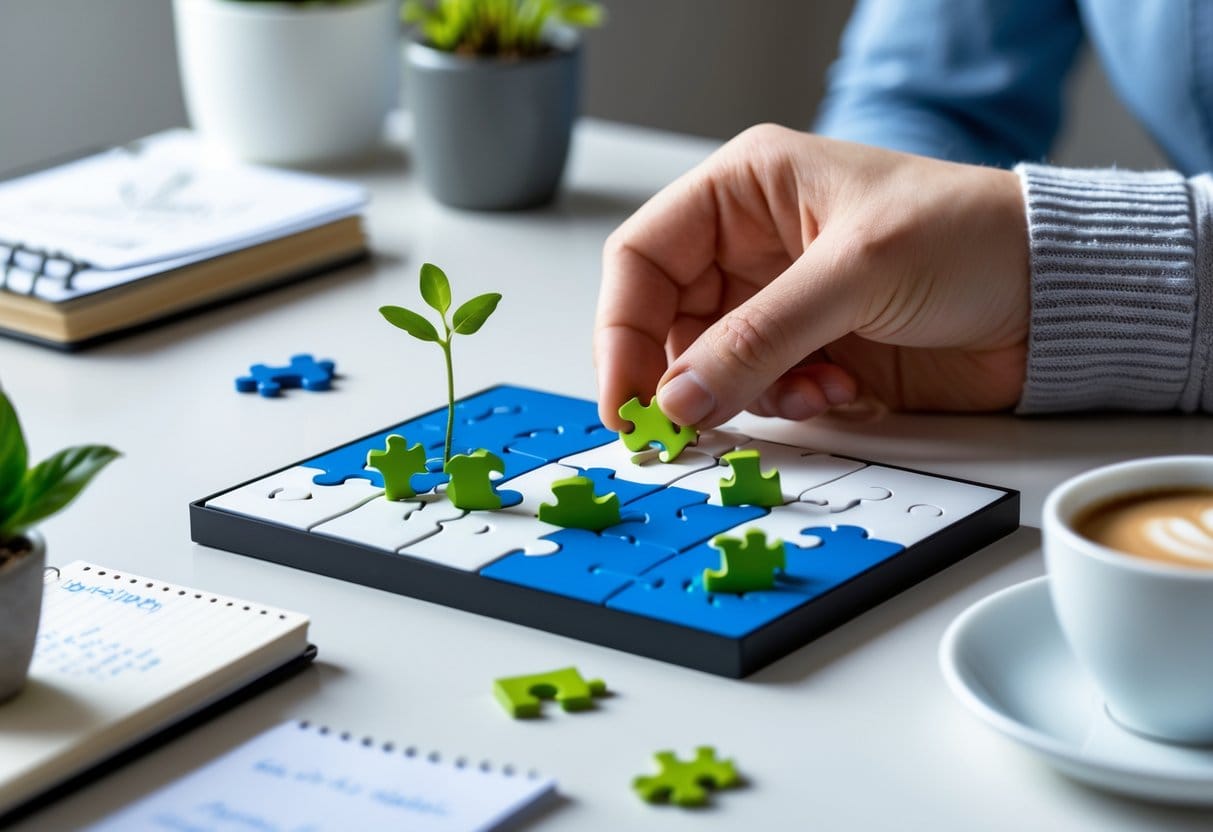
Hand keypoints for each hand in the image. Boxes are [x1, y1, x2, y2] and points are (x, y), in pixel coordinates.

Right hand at [594, 124, 1029, 429]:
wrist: (1054, 296)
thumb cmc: (970, 236)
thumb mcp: (855, 272)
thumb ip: (759, 336)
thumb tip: (677, 398)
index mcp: (746, 189)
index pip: (643, 257)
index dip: (621, 328)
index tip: (627, 397)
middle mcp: (752, 245)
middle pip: (667, 321)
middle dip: (679, 375)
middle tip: (687, 427)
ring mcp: (781, 303)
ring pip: (711, 367)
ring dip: (746, 393)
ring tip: (811, 389)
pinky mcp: (812, 351)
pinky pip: (761, 393)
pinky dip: (787, 405)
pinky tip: (838, 391)